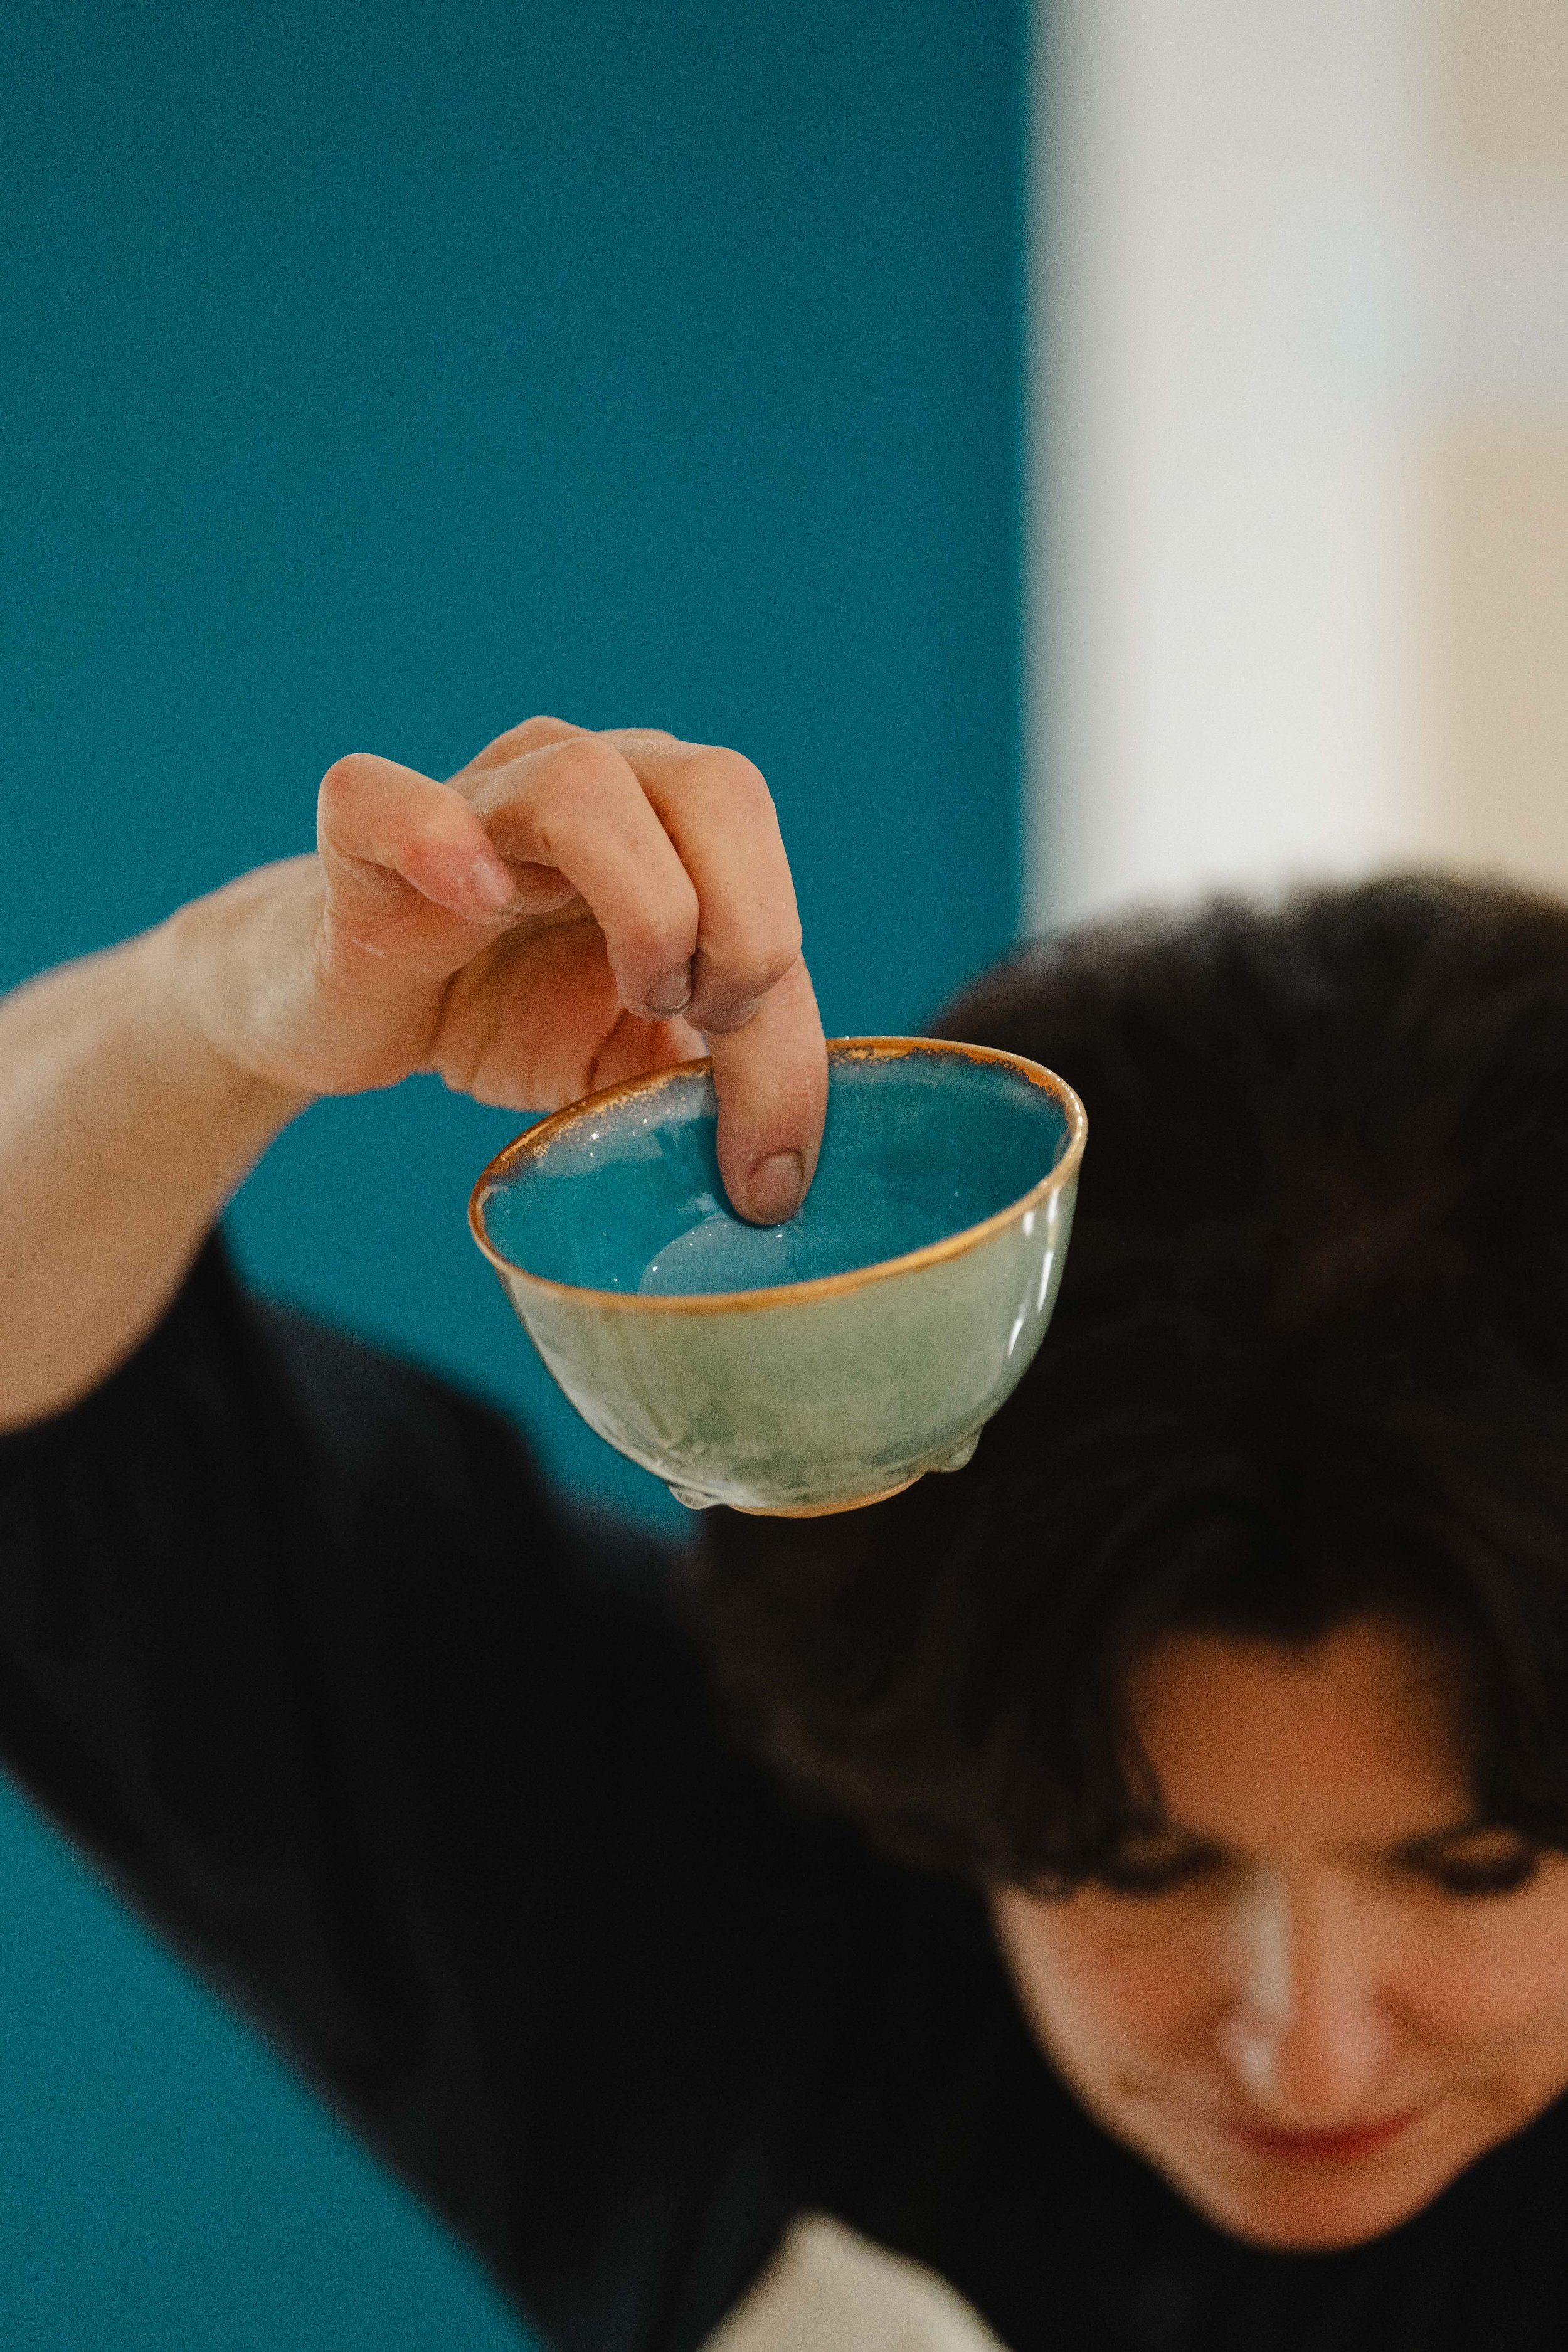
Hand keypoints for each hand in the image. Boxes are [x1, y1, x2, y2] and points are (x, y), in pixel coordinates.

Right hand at [180, 716, 827, 1223]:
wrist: (357, 1020)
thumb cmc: (510, 1014)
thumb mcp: (638, 1054)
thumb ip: (723, 1074)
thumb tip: (783, 1164)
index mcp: (669, 821)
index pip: (763, 851)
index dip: (779, 971)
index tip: (754, 1106)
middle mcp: (587, 779)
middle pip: (714, 783)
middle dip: (741, 924)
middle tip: (694, 1015)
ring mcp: (473, 796)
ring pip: (582, 782)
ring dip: (641, 906)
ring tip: (631, 987)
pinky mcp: (363, 838)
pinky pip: (385, 797)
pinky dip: (439, 843)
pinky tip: (477, 908)